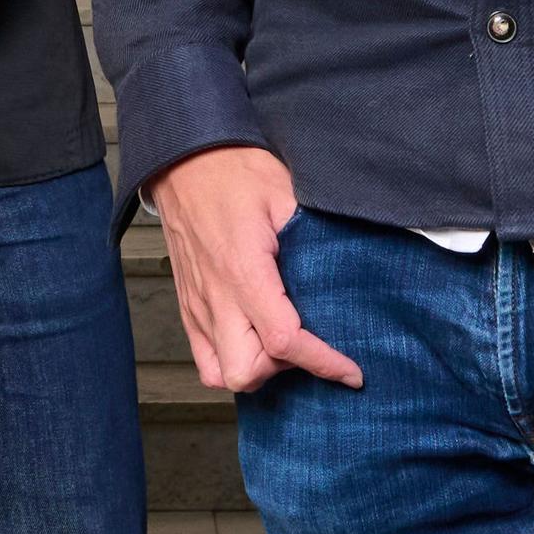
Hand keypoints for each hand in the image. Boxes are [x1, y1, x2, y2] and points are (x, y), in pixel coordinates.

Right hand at [153, 145, 362, 394]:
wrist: (182, 160)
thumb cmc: (232, 171)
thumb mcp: (286, 193)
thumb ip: (316, 237)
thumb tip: (351, 265)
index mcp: (243, 270)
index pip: (283, 340)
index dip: (322, 362)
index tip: (349, 370)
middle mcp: (216, 296)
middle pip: (246, 371)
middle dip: (283, 370)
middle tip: (307, 346)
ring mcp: (197, 303)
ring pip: (220, 373)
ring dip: (255, 369)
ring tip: (279, 346)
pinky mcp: (187, 304)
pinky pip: (203, 356)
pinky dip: (229, 361)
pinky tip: (252, 342)